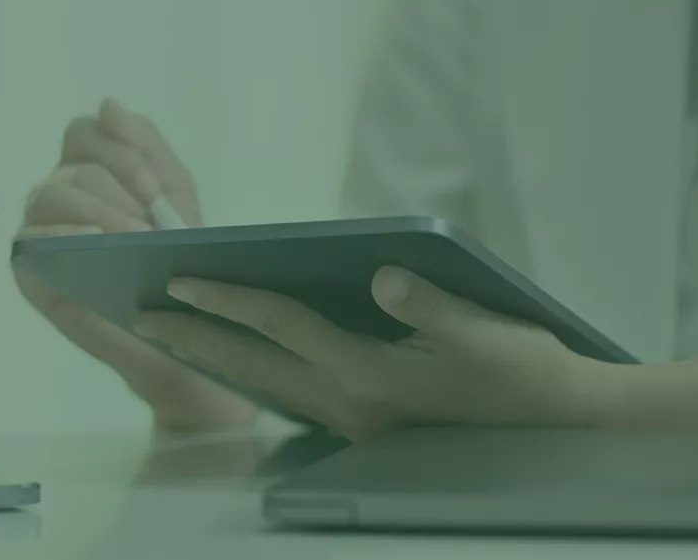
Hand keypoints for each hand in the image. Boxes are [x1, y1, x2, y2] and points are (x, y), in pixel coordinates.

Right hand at [13, 98, 255, 432]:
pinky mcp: (28, 269)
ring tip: (132, 242)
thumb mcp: (174, 194)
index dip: (119, 151)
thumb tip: (108, 103)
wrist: (178, 329)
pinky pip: (30, 239)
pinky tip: (93, 246)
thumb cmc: (176, 259)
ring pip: (51, 193)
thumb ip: (145, 145)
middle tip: (152, 226)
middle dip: (119, 192)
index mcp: (90, 169)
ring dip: (98, 212)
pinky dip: (64, 236)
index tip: (156, 190)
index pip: (84, 132)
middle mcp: (59, 193)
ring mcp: (40, 230)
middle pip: (74, 166)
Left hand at [133, 266, 605, 440]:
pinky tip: (234, 357)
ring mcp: (351, 418)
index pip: (282, 326)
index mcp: (371, 375)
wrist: (556, 424)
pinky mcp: (360, 421)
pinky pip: (287, 394)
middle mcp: (348, 402)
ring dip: (214, 358)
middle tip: (141, 312)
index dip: (228, 298)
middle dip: (193, 336)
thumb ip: (433, 303)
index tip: (179, 277)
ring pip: (263, 385)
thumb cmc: (524, 369)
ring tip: (170, 333)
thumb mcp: (488, 330)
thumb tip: (384, 273)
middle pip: (252, 364)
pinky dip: (250, 372)